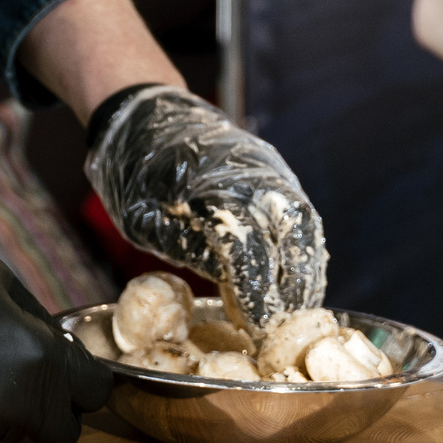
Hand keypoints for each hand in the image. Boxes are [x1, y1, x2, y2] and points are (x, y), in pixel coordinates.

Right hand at [0, 249, 111, 442]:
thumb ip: (39, 322)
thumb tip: (59, 347)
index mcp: (41, 358)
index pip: (96, 393)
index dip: (85, 382)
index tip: (71, 374)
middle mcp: (20, 403)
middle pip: (65, 431)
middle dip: (56, 411)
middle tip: (33, 383)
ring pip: (22, 438)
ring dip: (14, 416)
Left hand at [85, 86, 327, 331]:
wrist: (144, 113)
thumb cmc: (135, 173)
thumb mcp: (145, 219)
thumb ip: (191, 249)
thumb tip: (235, 290)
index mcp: (208, 187)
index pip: (247, 250)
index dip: (258, 294)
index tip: (259, 328)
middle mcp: (247, 172)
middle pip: (287, 237)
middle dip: (291, 288)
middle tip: (285, 329)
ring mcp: (265, 166)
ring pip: (303, 223)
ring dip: (307, 269)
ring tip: (301, 310)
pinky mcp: (273, 167)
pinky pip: (299, 210)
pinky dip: (305, 246)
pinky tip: (300, 276)